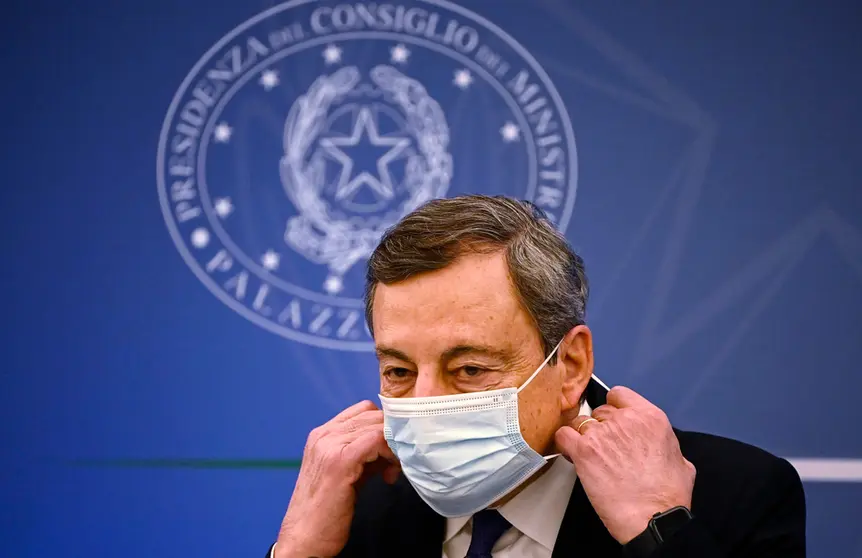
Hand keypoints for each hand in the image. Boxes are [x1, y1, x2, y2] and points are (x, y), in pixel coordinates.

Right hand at [275, 400, 400, 557]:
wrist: (304, 539)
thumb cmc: (325, 512)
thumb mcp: (347, 475)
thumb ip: (365, 456)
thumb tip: (392, 446)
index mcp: (322, 435)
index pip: (363, 411)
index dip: (384, 426)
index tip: (392, 450)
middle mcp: (324, 435)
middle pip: (372, 415)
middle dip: (391, 436)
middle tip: (396, 464)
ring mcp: (330, 445)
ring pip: (377, 425)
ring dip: (393, 446)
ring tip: (392, 472)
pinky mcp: (339, 461)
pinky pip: (376, 440)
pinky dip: (390, 453)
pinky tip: (389, 474)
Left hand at [555, 386, 695, 543]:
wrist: (653, 517)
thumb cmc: (668, 495)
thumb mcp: (681, 461)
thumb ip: (666, 443)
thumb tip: (660, 445)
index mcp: (650, 417)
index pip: (619, 395)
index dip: (614, 409)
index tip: (613, 422)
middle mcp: (625, 419)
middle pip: (600, 411)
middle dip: (600, 427)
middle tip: (604, 447)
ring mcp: (602, 433)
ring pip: (581, 422)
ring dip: (583, 436)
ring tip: (589, 455)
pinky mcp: (584, 450)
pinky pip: (564, 435)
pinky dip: (564, 443)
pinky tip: (571, 453)